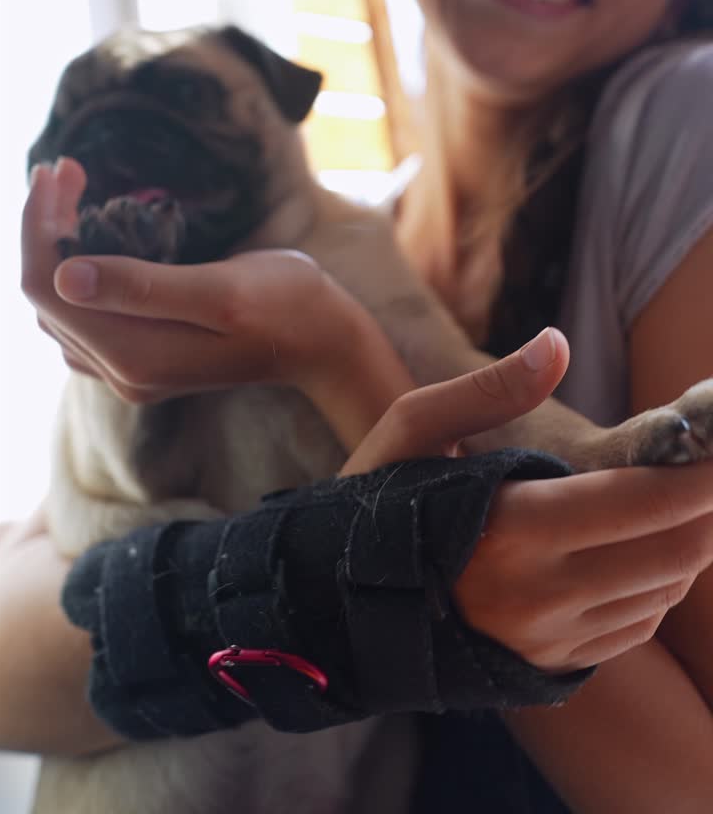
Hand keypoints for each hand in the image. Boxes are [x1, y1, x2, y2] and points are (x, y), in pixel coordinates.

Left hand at [21, 159, 417, 447]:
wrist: (323, 339)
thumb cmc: (285, 304)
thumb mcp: (220, 289)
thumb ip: (143, 287)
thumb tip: (66, 274)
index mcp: (134, 356)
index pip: (48, 288)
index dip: (38, 226)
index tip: (57, 169)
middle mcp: (121, 371)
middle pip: (46, 294)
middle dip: (45, 226)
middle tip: (66, 167)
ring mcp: (131, 368)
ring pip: (59, 303)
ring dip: (55, 243)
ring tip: (72, 189)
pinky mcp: (143, 356)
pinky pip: (83, 312)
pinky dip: (75, 266)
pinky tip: (90, 233)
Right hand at [342, 361, 712, 672]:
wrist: (330, 605)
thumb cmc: (372, 501)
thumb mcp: (413, 426)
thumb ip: (493, 386)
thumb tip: (557, 343)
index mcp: (516, 526)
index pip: (648, 501)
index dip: (703, 474)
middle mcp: (544, 593)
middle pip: (677, 551)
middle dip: (708, 505)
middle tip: (708, 467)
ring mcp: (551, 637)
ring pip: (665, 590)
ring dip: (689, 541)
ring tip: (681, 498)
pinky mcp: (551, 662)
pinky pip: (637, 625)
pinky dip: (659, 581)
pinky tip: (643, 545)